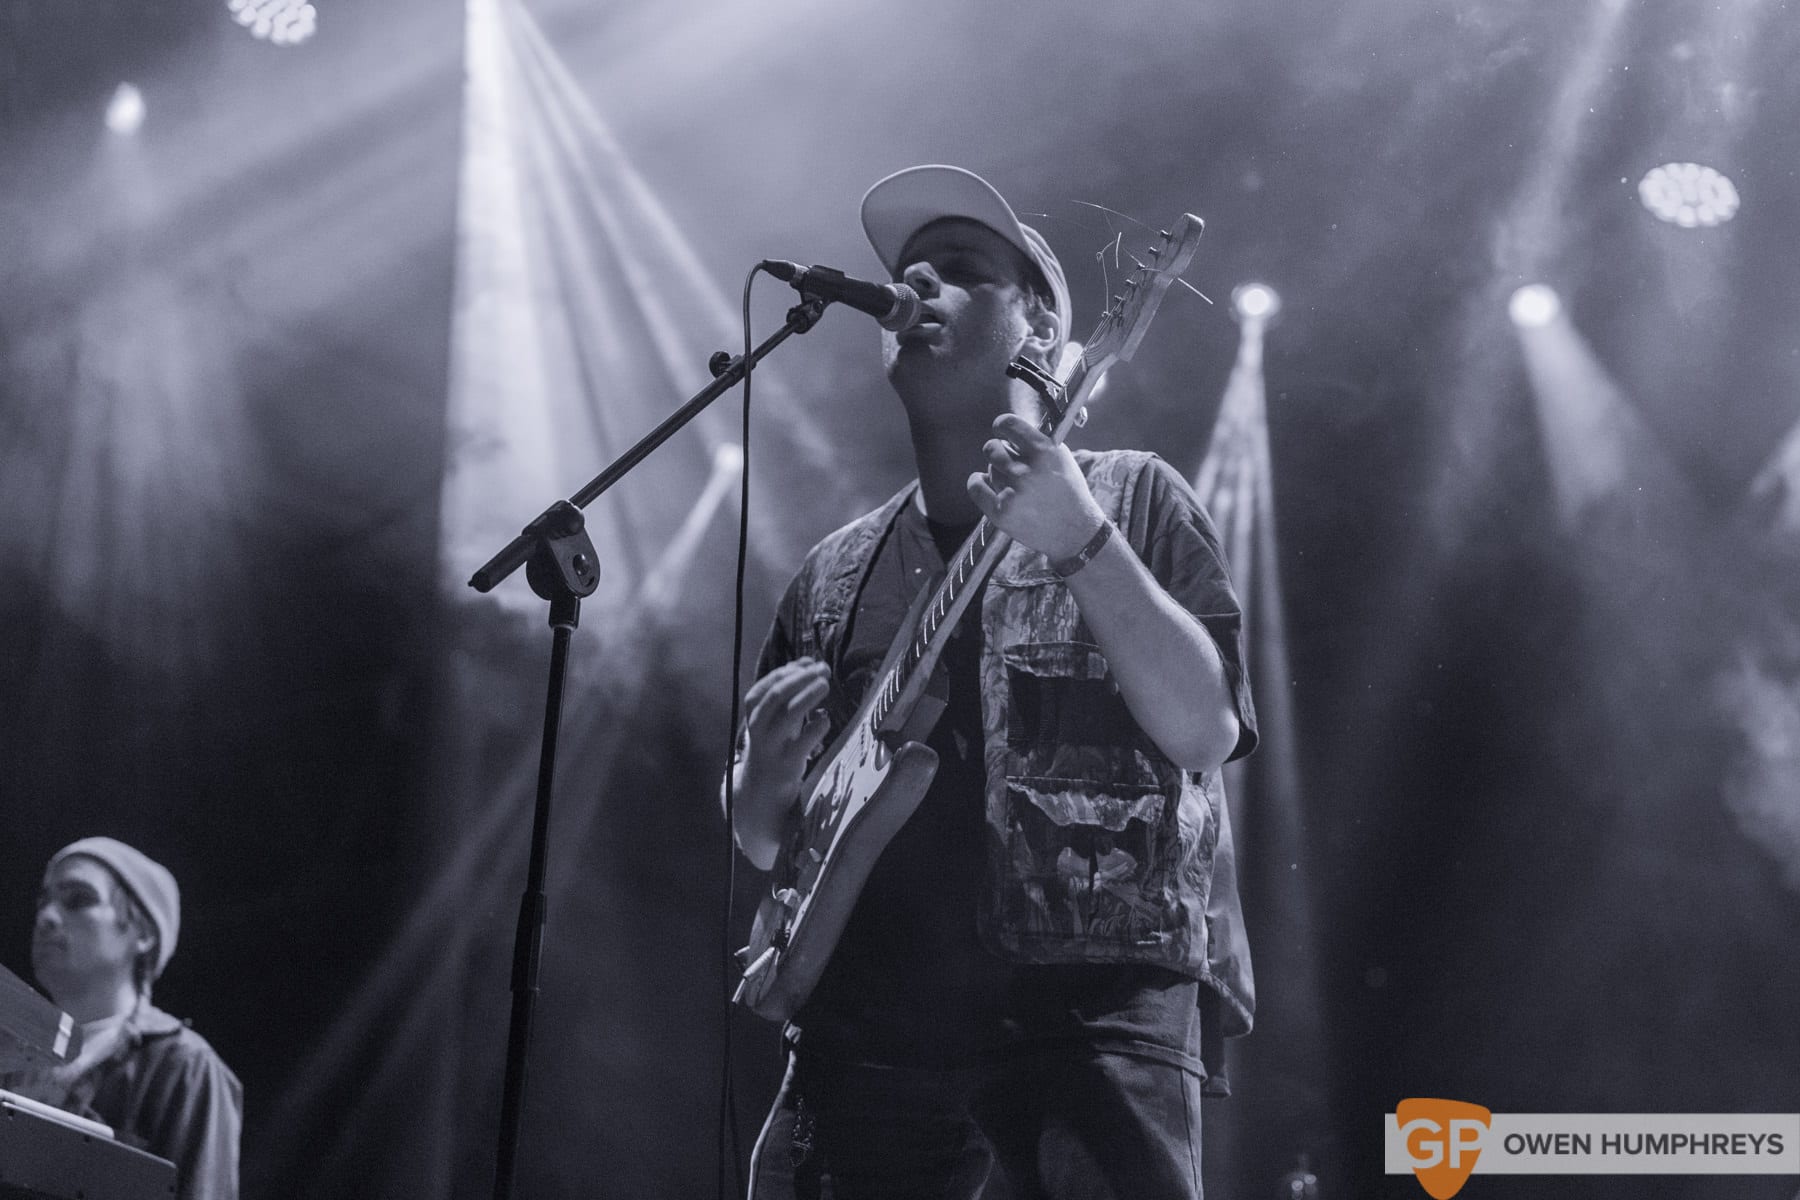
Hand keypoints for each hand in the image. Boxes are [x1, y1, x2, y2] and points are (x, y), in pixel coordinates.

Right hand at [739, 658, 831, 803]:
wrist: (763, 781)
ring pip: (788, 715)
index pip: (767, 684)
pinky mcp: (787, 762)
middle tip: (823, 670)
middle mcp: (759, 726)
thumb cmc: (774, 739)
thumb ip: (789, 688)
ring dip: (808, 695)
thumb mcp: (774, 713)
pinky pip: (803, 742)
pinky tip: (825, 718)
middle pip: (776, 696)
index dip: (789, 671)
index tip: (810, 662)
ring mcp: (772, 745)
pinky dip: (817, 726)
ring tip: (825, 685)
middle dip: (801, 679)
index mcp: (753, 711)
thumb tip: (809, 662)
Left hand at [966, 412, 1107, 559]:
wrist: (1075, 533)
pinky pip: (976, 487)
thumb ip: (1036, 442)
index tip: (1000, 429)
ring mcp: (1013, 493)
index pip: (1009, 424)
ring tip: (1014, 484)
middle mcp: (1027, 471)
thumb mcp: (1061, 459)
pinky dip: (977, 482)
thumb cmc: (1068, 493)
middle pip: (993, 448)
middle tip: (1008, 462)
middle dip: (998, 452)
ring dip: (997, 473)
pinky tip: (983, 483)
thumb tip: (1010, 429)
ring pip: (989, 469)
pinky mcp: (1001, 513)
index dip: (1001, 425)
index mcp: (1045, 452)